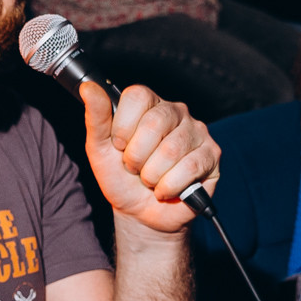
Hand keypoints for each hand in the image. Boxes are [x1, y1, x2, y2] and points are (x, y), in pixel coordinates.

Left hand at [80, 82, 219, 234]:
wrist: (139, 213)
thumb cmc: (120, 177)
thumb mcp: (99, 149)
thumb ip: (96, 117)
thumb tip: (88, 87)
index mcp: (149, 103)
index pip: (137, 96)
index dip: (123, 127)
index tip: (119, 146)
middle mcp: (176, 111)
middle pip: (154, 123)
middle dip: (136, 156)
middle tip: (135, 167)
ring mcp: (197, 131)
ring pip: (171, 150)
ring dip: (151, 175)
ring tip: (150, 179)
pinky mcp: (212, 154)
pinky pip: (190, 167)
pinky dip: (169, 187)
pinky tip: (165, 189)